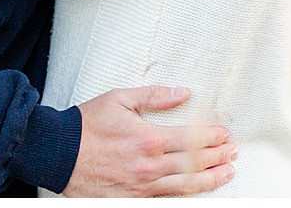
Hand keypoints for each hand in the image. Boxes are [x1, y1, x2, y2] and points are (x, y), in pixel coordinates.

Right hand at [62, 86, 236, 196]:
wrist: (56, 152)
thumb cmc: (86, 124)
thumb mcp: (120, 99)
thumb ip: (154, 96)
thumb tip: (183, 93)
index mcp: (148, 138)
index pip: (193, 139)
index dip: (213, 137)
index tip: (225, 134)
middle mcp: (148, 166)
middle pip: (195, 164)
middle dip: (218, 158)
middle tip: (233, 153)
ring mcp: (140, 187)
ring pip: (185, 187)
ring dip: (210, 180)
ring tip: (226, 174)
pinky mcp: (130, 200)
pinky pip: (164, 201)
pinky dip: (183, 196)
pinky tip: (195, 192)